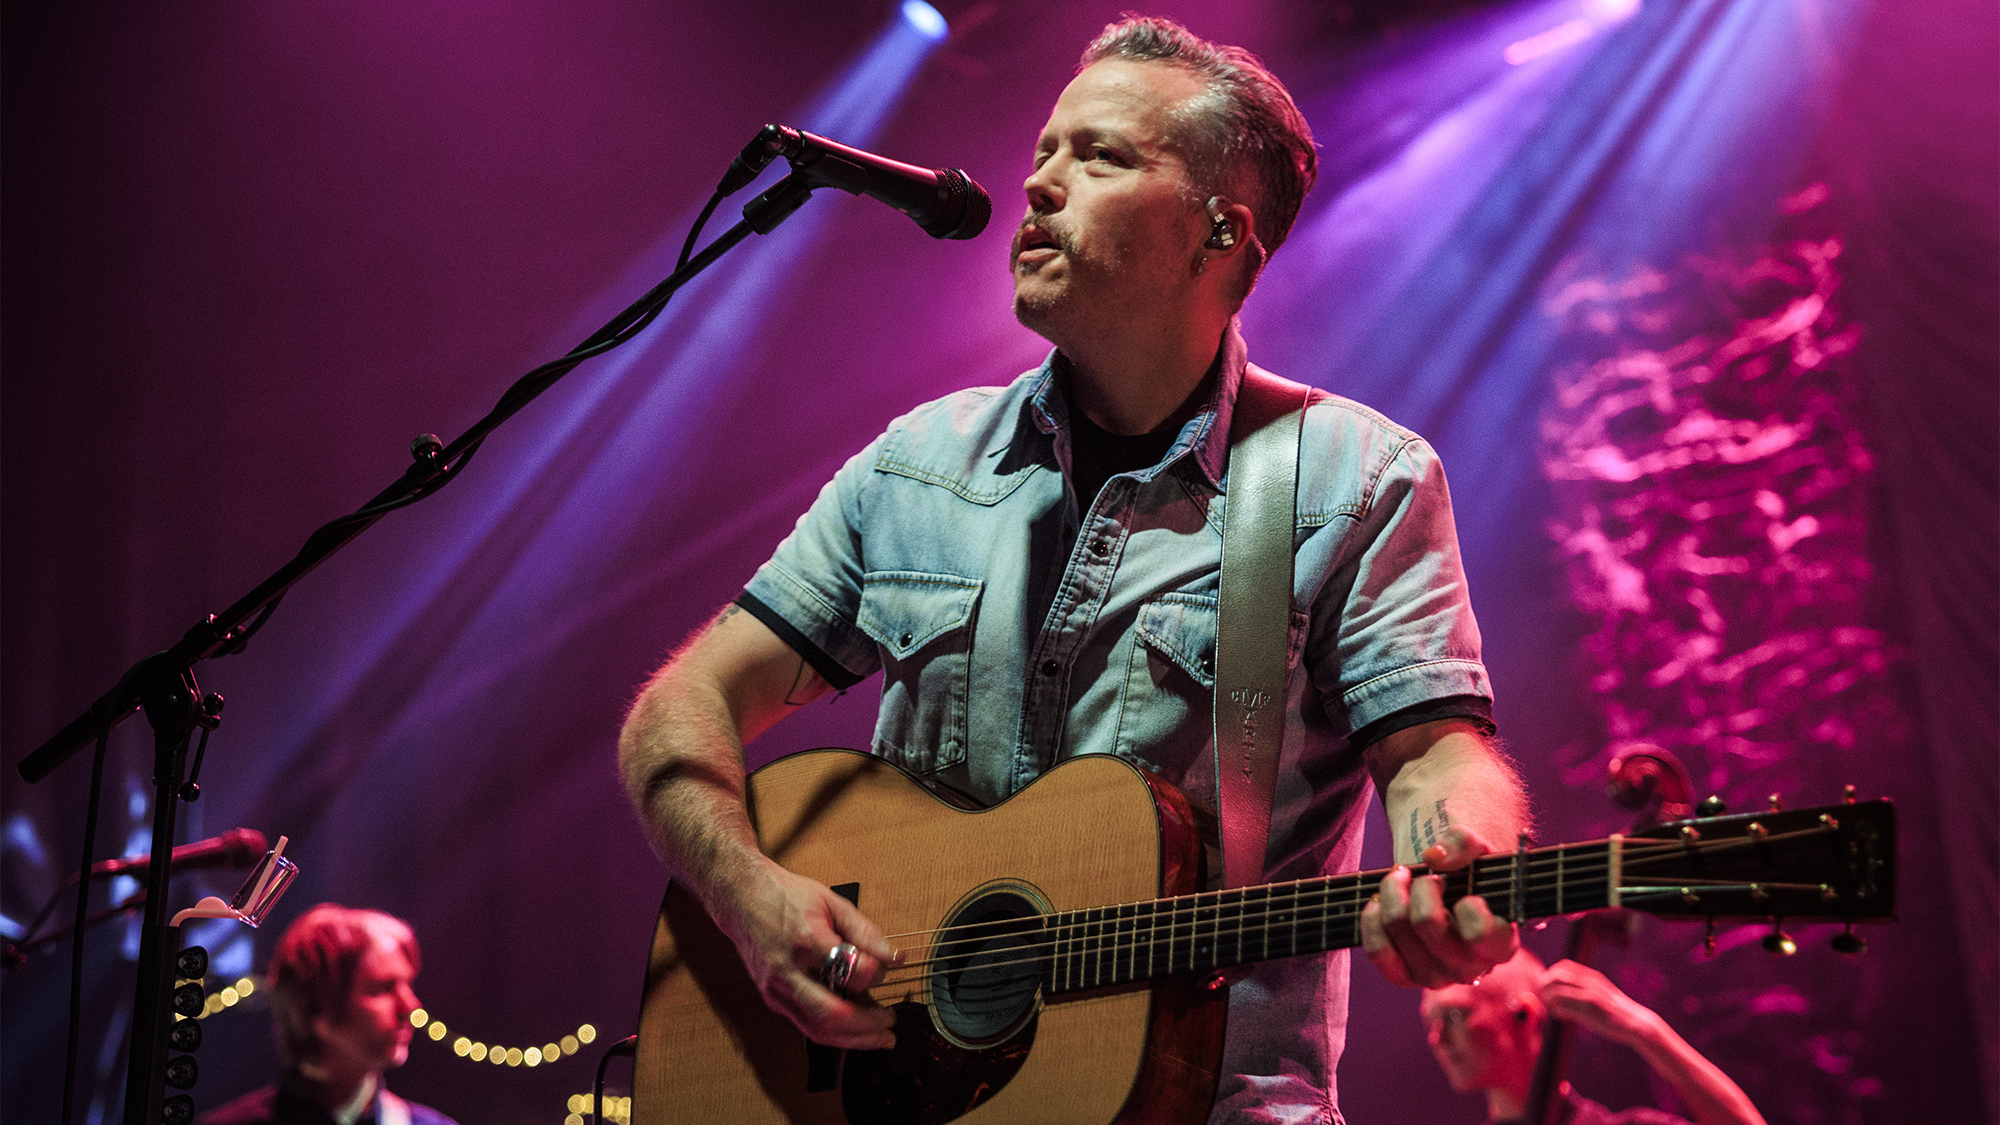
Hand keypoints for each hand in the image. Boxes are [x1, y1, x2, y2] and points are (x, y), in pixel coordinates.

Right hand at [706, 859, 898, 1049]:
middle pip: (832, 1015)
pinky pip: (806, 1025)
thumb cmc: (787, 896)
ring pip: (817, 1030)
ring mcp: (776, 990)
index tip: (886, 967)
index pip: (851, 971)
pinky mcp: (772, 999)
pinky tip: (854, 1029)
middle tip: (890, 1022)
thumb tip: (894, 957)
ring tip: (879, 1036)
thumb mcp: (833, 903)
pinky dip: (834, 1032)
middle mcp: (788, 971)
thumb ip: (865, 932)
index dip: (876, 974)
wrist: (742, 898)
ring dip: (853, 1040)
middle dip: (867, 1027)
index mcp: (807, 940)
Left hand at [1359, 824, 1517, 987]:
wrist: (1449, 891)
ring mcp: (1435, 977)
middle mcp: (1468, 968)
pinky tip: (1379, 901)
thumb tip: (1434, 857)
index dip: (1468, 906)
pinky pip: (1377, 949)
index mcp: (1499, 945)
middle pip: (1426, 922)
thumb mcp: (1478, 850)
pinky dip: (1372, 918)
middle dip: (1421, 885)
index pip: (1479, 933)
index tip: (1466, 892)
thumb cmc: (1471, 873)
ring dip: (1393, 890)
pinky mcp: (1404, 977)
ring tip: (1402, 878)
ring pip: (1397, 927)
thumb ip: (1464, 843)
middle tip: (1427, 877)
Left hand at [1537, 959, 1659, 1047]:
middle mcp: (1590, 982)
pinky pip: (1565, 1007)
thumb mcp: (1599, 993)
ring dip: (1548, 998)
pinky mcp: (1591, 1009)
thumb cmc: (1614, 1010)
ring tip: (1549, 1006)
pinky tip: (1558, 1015)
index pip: (1563, 966)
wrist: (1635, 1022)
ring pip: (1558, 990)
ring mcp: (1590, 994)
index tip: (1548, 986)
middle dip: (1545, 985)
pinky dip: (1556, 1010)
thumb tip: (1564, 992)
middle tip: (1544, 996)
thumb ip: (1583, 989)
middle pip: (1556, 975)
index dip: (1551, 974)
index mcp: (1592, 976)